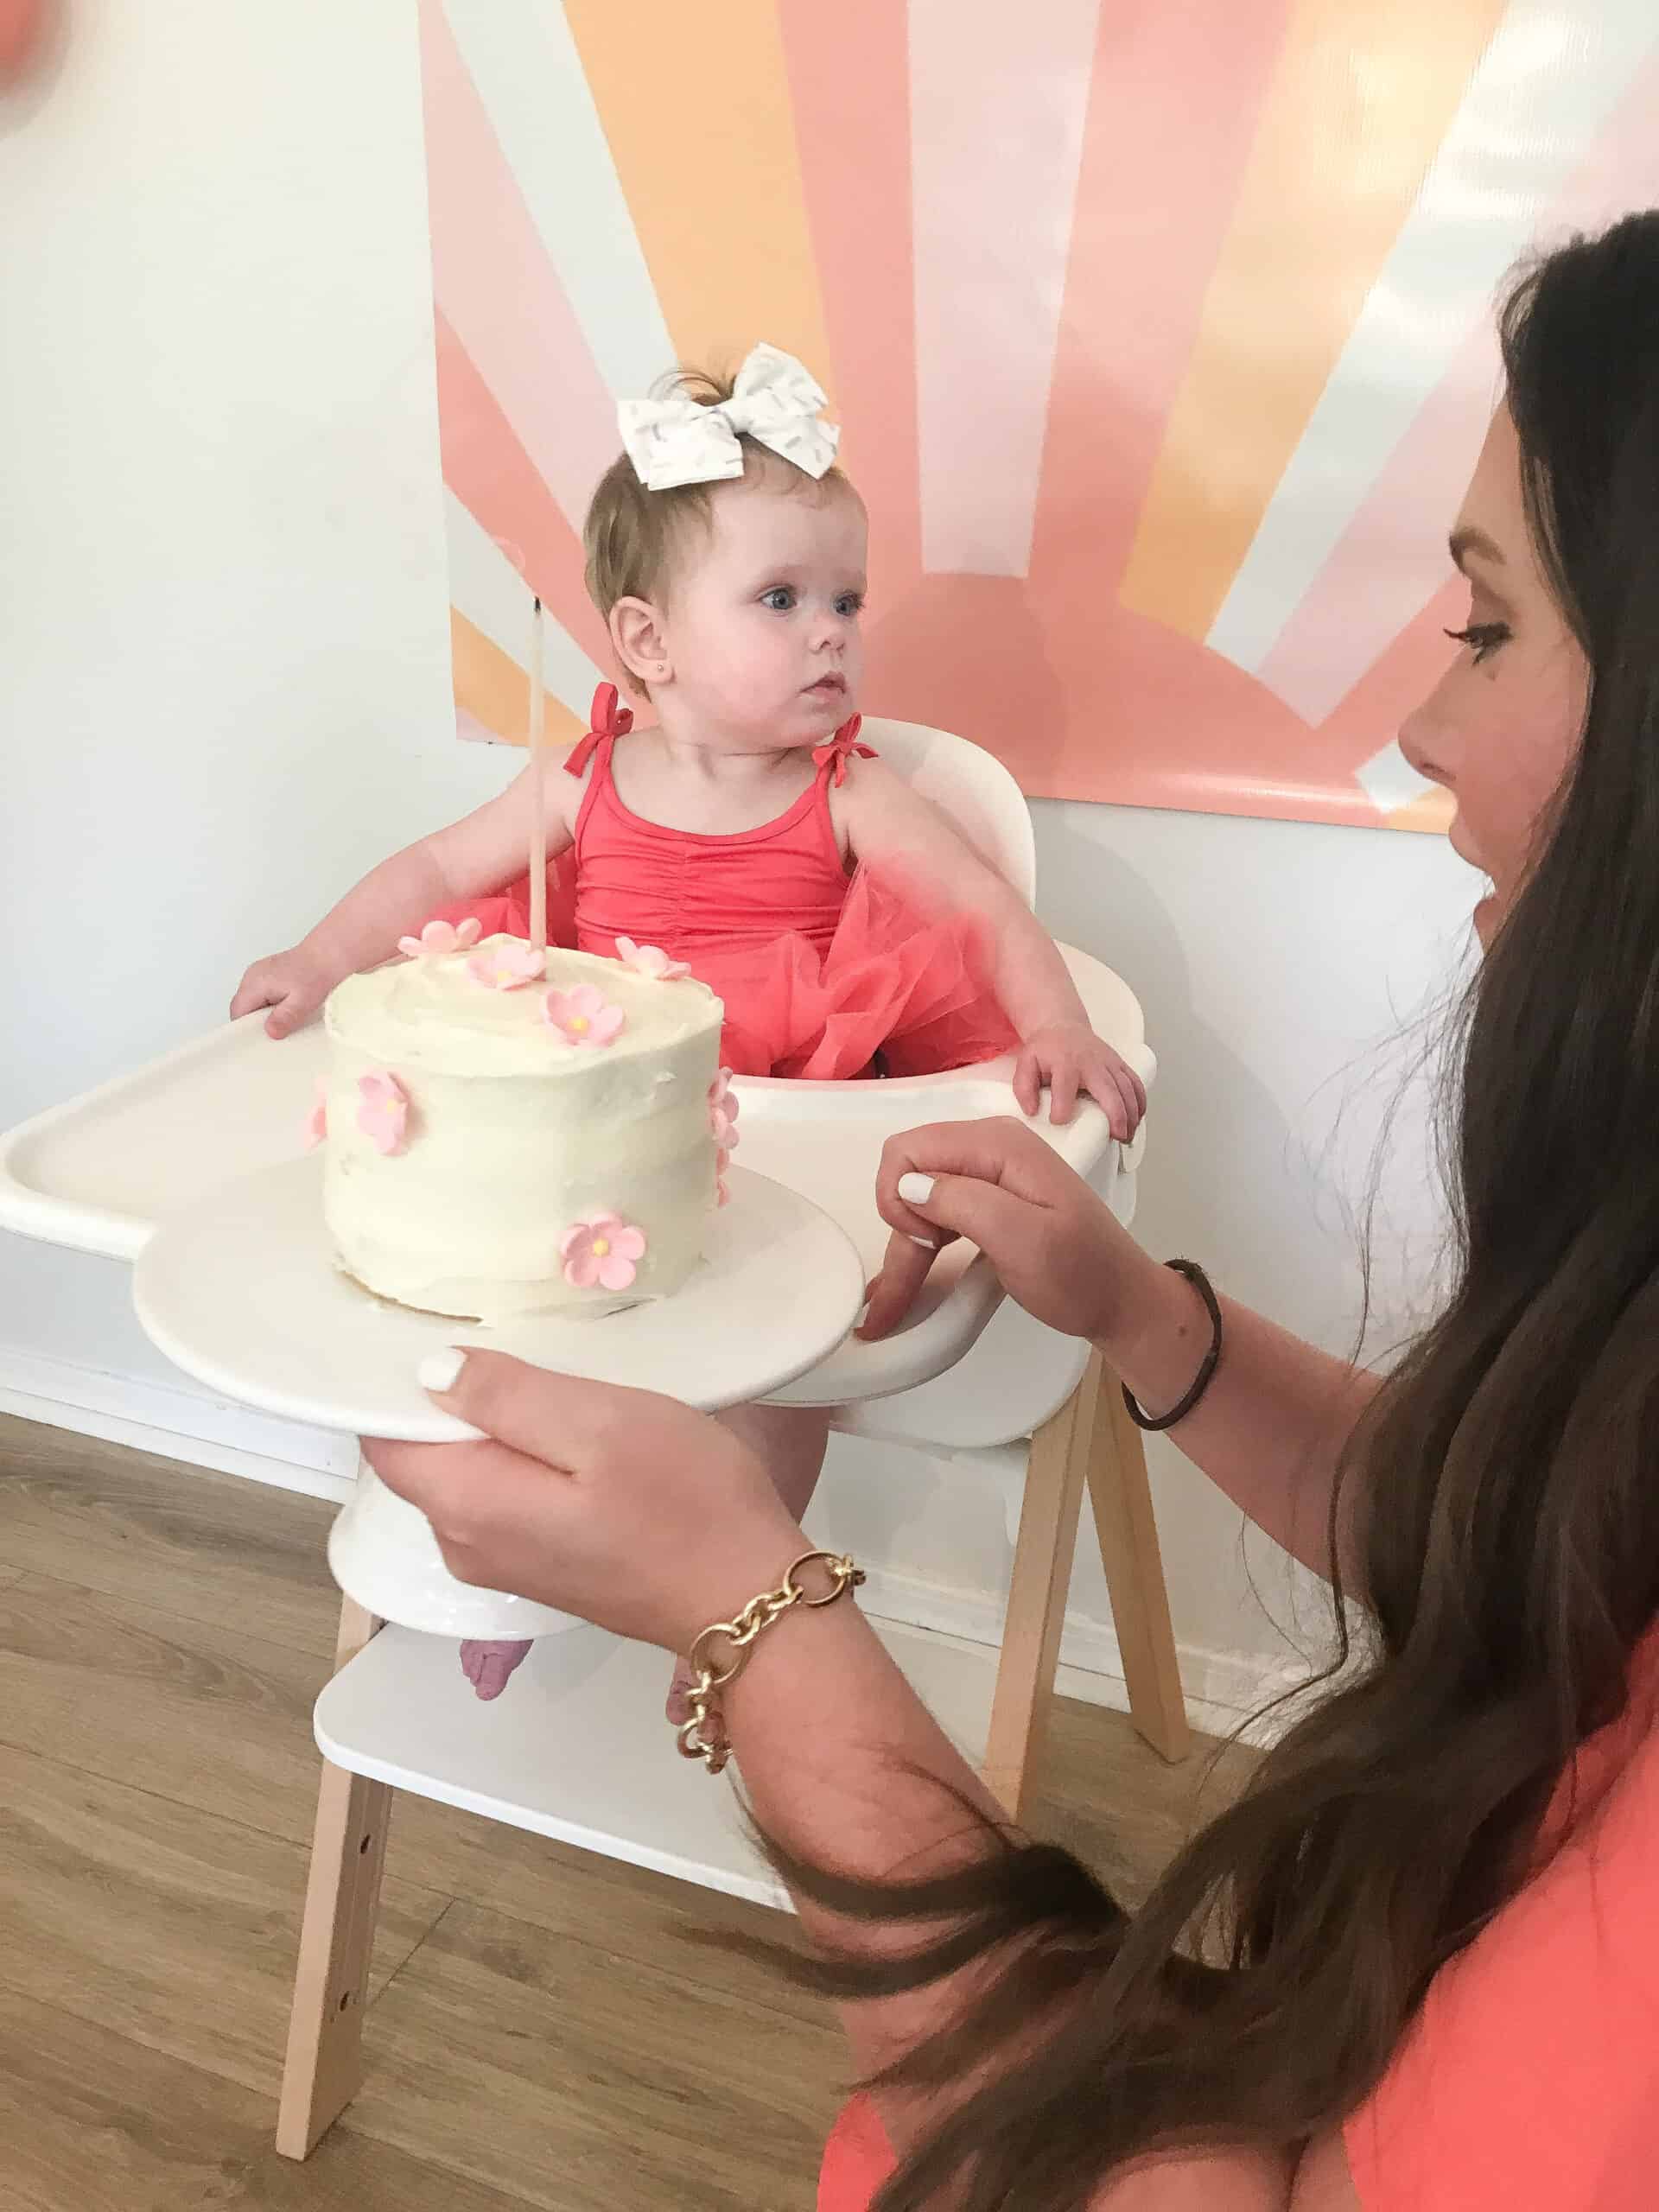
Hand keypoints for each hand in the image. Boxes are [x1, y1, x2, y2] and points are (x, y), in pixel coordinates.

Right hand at [230, 945, 335, 1038]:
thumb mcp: (302, 1001)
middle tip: (275, 1033)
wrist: (328, 954)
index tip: (259, 1041)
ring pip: (253, 1002)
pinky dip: (270, 1005)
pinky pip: (262, 995)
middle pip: (243, 1007)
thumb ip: (284, 1018)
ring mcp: (259, 974)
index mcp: (255, 983)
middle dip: (256, 1023)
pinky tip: (287, 1009)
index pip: (237, 1012)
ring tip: (284, 1021)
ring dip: (264, 1014)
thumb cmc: (317, 974)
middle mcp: (252, 976)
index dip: (245, 1029)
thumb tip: (269, 1032)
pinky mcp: (269, 974)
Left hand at [362, 1352, 806, 1655]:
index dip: (397, 1381)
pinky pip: (503, 1495)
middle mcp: (464, 1544)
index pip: (385, 1438)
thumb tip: (430, 1372)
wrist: (747, 1601)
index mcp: (467, 1506)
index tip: (435, 1324)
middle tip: (504, 1331)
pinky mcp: (541, 1565)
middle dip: (450, 1397)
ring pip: (468, 1473)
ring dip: (494, 1425)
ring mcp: (504, 1561)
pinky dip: (520, 1455)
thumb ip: (507, 1397)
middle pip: (425, 1455)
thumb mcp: (601, 1425)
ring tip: (545, 1370)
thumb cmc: (682, 1502)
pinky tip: (568, 1425)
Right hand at [858, 1115, 1155, 1342]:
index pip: (909, 1148)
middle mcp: (990, 1147)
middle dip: (900, 1223)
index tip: (926, 1242)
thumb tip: (908, 1185)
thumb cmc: (1082, 1274)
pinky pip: (939, 1208)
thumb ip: (965, 1203)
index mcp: (998, 1145)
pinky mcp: (990, 1196)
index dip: (900, 1196)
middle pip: (909, 1171)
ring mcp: (990, 1171)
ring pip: (919, 1195)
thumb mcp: (1024, 1241)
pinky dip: (923, 1241)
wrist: (1120, 1298)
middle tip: (917, 1271)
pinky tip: (924, 1269)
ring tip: (911, 1286)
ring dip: (908, 1240)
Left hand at [1013, 1020, 1146, 1133]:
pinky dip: (1140, 1102)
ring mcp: (1109, 1063)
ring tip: (1126, 1136)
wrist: (1062, 1027)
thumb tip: (1032, 1111)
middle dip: (1116, 1115)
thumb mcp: (1026, 1064)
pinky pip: (1136, 1083)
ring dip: (1131, 1114)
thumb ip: (1023, 1088)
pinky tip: (1137, 1119)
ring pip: (1127, 1089)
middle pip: (1109, 1090)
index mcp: (1065, 1063)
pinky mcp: (1120, 1064)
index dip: (1061, 1109)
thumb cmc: (1046, 1050)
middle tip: (1115, 1136)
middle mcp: (1091, 1063)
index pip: (1065, 1087)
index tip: (1059, 1121)